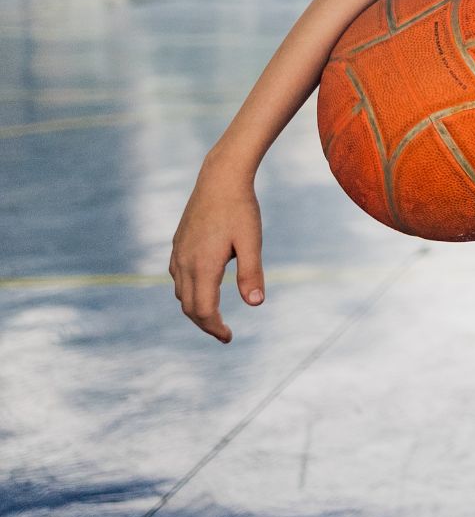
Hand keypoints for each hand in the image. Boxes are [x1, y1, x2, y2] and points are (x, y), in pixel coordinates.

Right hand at [169, 168, 265, 343]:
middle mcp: (185, 262)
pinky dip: (189, 291)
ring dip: (196, 308)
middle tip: (224, 334)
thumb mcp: (252, 242)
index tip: (229, 337)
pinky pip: (177, 276)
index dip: (215, 328)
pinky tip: (203, 288)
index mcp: (203, 265)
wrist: (220, 179)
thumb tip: (255, 304)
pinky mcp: (178, 243)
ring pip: (181, 292)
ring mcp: (178, 252)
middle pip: (189, 306)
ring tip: (215, 316)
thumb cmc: (241, 209)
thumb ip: (252, 274)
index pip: (203, 310)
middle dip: (205, 324)